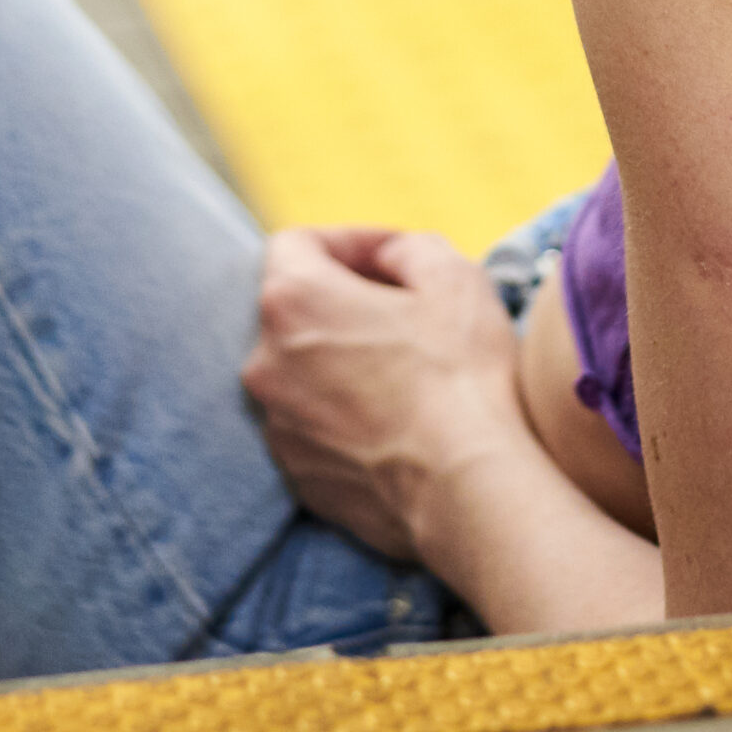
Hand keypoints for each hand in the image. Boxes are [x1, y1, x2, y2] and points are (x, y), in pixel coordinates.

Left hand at [241, 226, 529, 561]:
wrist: (466, 491)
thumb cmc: (460, 376)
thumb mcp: (453, 276)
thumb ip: (408, 247)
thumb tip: (390, 259)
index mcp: (294, 300)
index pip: (298, 243)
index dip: (348, 241)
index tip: (391, 258)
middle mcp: (266, 361)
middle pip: (295, 308)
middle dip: (343, 300)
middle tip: (403, 310)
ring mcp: (276, 423)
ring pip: (301, 370)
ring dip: (341, 360)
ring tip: (403, 371)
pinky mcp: (296, 473)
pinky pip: (312, 424)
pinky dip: (343, 413)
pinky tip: (395, 420)